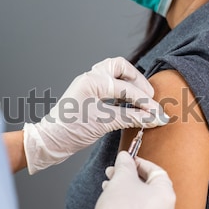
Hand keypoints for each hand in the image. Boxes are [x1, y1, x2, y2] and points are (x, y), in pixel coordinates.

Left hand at [23, 57, 168, 173]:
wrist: (50, 141)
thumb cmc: (70, 131)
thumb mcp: (104, 124)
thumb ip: (132, 118)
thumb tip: (155, 118)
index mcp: (91, 81)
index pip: (126, 87)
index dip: (145, 101)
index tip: (158, 113)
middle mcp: (90, 78)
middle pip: (120, 67)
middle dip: (137, 80)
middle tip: (149, 98)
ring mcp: (88, 84)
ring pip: (114, 73)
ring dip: (130, 83)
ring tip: (141, 99)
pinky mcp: (88, 93)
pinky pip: (109, 84)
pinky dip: (122, 90)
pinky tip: (128, 103)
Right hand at [71, 151, 175, 208]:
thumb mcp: (121, 178)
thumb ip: (125, 164)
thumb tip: (125, 157)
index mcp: (166, 196)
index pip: (157, 171)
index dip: (140, 163)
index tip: (128, 160)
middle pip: (149, 187)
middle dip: (130, 177)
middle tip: (115, 172)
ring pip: (144, 201)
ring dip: (127, 191)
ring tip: (109, 187)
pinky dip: (128, 206)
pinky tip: (113, 202)